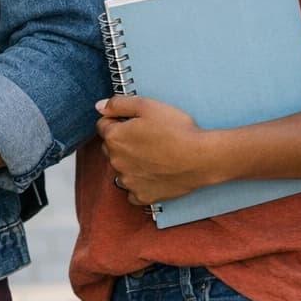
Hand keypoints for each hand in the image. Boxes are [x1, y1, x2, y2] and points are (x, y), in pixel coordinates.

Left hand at [96, 96, 215, 205]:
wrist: (201, 157)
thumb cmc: (176, 129)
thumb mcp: (146, 105)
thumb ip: (118, 104)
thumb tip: (99, 107)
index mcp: (114, 138)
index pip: (103, 126)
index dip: (118, 121)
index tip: (135, 123)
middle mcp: (115, 161)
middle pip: (110, 148)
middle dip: (122, 142)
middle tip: (147, 138)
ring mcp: (128, 181)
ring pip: (120, 169)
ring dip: (129, 163)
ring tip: (153, 156)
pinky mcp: (142, 196)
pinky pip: (132, 191)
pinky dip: (139, 184)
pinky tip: (154, 174)